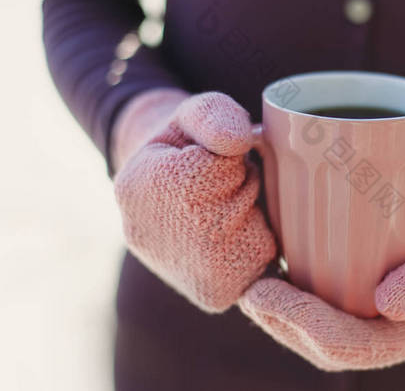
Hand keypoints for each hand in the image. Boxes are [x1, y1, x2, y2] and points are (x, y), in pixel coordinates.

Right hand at [113, 90, 276, 312]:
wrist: (173, 196)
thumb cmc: (191, 147)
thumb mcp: (196, 113)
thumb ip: (215, 114)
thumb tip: (236, 142)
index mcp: (136, 187)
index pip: (212, 170)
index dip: (226, 161)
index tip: (206, 162)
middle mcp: (149, 239)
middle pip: (234, 206)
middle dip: (242, 189)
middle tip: (221, 188)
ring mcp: (176, 272)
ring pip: (254, 235)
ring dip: (253, 216)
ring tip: (226, 209)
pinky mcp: (215, 294)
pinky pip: (265, 261)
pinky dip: (262, 244)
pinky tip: (237, 237)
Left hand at [239, 131, 404, 369]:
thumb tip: (386, 305)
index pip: (352, 347)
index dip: (304, 328)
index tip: (263, 293)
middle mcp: (393, 331)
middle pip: (327, 345)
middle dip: (283, 325)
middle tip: (248, 290)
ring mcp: (379, 314)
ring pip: (320, 329)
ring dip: (282, 315)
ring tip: (250, 283)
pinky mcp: (366, 290)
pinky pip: (325, 303)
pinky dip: (295, 292)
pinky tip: (272, 266)